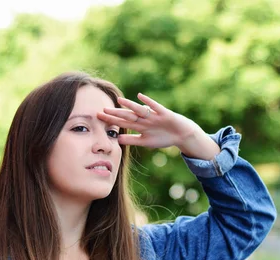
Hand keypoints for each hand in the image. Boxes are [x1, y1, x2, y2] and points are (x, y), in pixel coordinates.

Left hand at [97, 93, 212, 154]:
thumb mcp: (146, 142)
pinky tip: (140, 96)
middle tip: (101, 110)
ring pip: (139, 111)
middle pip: (128, 116)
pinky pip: (155, 107)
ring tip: (119, 100)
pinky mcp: (164, 113)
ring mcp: (154, 116)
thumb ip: (132, 140)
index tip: (98, 117)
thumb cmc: (163, 138)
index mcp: (140, 126)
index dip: (111, 121)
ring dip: (129, 106)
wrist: (182, 134)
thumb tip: (117, 139)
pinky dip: (148, 102)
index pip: (122, 123)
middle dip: (116, 114)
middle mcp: (144, 119)